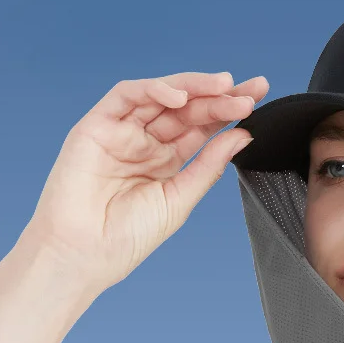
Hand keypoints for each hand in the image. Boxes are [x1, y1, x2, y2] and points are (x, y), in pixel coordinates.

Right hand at [24, 71, 268, 293]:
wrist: (85, 255)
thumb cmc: (128, 236)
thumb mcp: (180, 198)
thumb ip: (209, 165)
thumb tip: (242, 136)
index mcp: (167, 160)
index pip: (203, 128)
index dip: (229, 113)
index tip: (258, 101)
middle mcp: (146, 142)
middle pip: (188, 109)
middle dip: (220, 97)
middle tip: (251, 91)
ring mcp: (122, 132)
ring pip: (161, 96)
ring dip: (194, 87)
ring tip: (225, 88)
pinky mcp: (96, 126)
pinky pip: (126, 96)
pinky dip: (154, 89)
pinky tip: (181, 96)